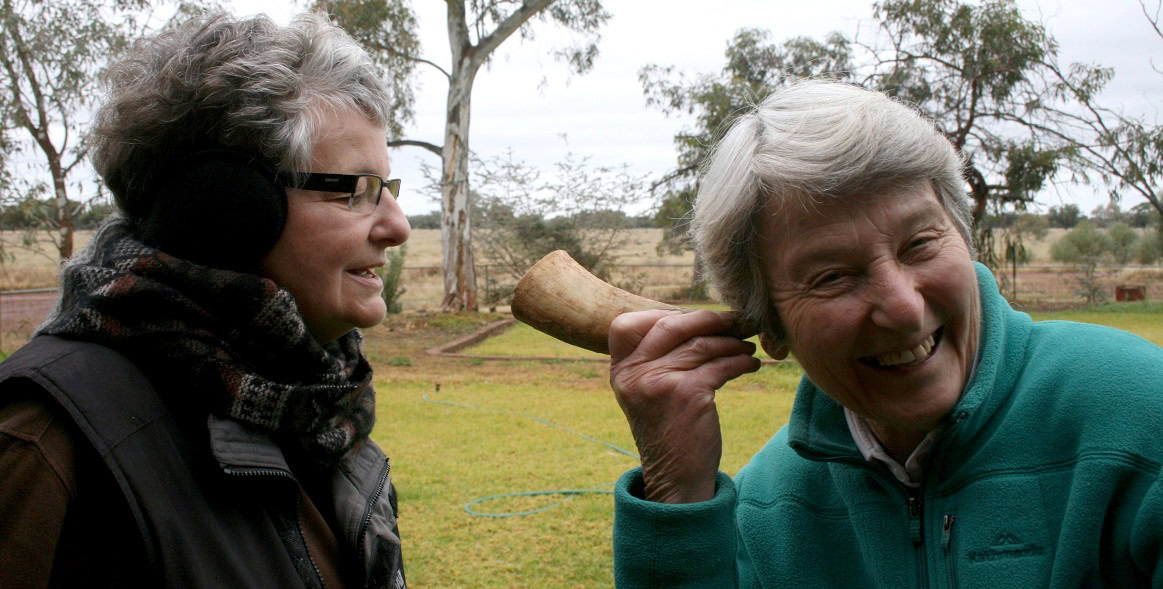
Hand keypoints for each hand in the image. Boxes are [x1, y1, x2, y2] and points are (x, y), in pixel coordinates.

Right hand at [609, 310, 760, 503]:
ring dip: (732, 342)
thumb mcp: (648, 392)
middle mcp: (634, 374)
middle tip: (737, 321)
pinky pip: (720, 364)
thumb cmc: (669, 431)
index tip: (695, 321)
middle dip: (709, 319)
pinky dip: (741, 361)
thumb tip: (694, 320)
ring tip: (748, 345)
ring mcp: (659, 382)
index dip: (663, 314)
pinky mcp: (687, 393)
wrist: (676, 478)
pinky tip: (751, 363)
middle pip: (672, 325)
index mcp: (620, 371)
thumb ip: (657, 359)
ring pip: (702, 344)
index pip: (629, 323)